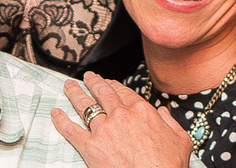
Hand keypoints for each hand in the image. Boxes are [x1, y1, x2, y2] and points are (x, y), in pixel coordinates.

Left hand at [51, 71, 191, 167]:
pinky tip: (55, 113)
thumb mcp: (181, 141)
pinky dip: (60, 120)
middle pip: (102, 93)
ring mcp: (103, 130)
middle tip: (87, 77)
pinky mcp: (90, 146)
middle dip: (93, 82)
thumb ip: (171, 122)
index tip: (109, 82)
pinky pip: (70, 130)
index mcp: (142, 111)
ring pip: (84, 106)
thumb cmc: (168, 166)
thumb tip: (164, 112)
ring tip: (68, 86)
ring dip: (74, 94)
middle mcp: (120, 116)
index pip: (124, 92)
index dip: (114, 85)